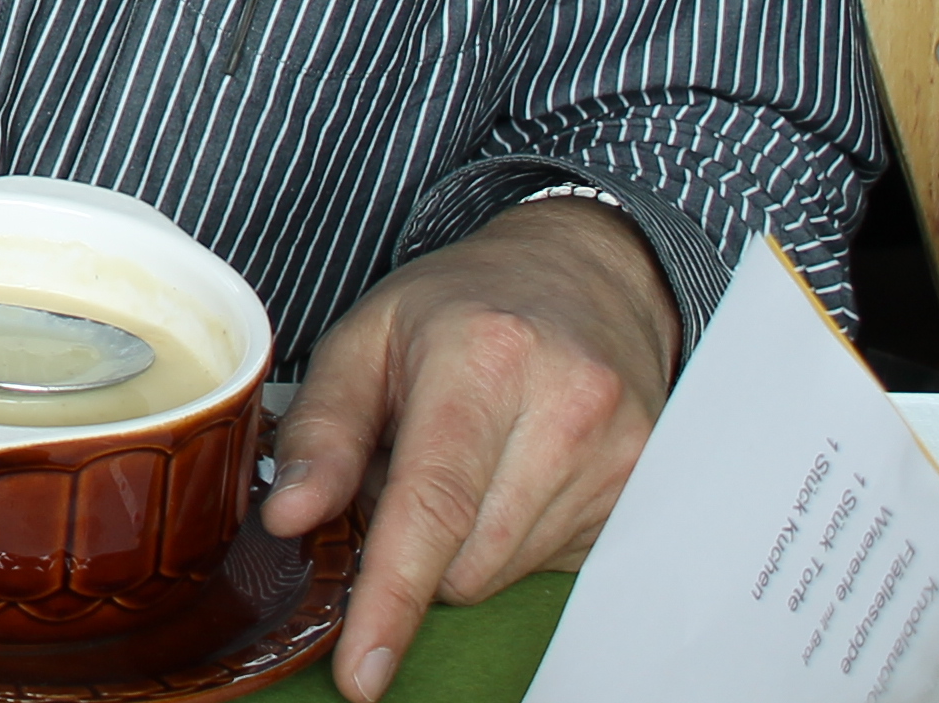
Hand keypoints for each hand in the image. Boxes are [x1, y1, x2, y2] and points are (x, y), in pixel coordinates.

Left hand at [265, 198, 681, 699]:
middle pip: (467, 560)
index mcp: (484, 359)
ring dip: (466, 544)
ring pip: (509, 572)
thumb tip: (287, 519)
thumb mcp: (365, 339)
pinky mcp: (650, 490)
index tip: (361, 672)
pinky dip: (516, 540)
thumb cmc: (459, 308)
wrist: (585, 276)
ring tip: (469, 459)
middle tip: (407, 469)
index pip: (432, 508)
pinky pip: (555, 564)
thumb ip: (321, 431)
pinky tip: (517, 473)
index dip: (391, 599)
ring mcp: (625, 454)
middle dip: (417, 545)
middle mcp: (569, 408)